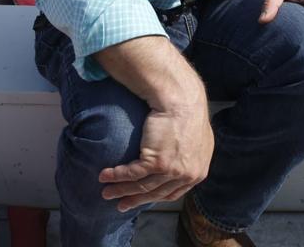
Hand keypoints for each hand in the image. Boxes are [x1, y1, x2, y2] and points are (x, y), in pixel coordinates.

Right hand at [98, 93, 213, 211]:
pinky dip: (116, 176)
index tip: (139, 199)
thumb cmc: (188, 111)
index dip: (154, 197)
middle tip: (120, 205)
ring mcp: (173, 170)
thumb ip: (190, 155)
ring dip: (121, 189)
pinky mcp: (158, 162)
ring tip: (105, 192)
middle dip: (135, 199)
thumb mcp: (197, 138)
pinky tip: (105, 176)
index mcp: (198, 172)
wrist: (181, 99)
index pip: (172, 193)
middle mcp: (187, 175)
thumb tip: (180, 161)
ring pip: (141, 186)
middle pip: (155, 193)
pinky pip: (132, 173)